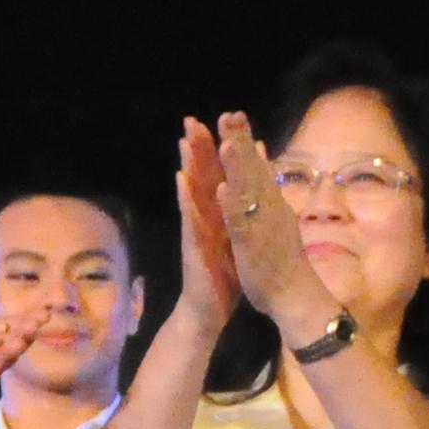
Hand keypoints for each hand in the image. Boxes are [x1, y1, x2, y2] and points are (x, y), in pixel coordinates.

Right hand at [170, 119, 244, 336]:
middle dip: (198, 148)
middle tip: (192, 120)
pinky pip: (190, 218)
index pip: (219, 177)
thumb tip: (246, 195)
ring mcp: (197, 231)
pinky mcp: (193, 246)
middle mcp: (205, 219)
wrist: (211, 309)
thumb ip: (238, 215)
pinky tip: (181, 179)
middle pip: (202, 178)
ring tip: (184, 140)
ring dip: (188, 166)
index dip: (220, 150)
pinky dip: (186, 198)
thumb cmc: (225, 275)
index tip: (224, 123)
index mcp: (219, 215)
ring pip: (192, 193)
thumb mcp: (235, 240)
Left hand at [208, 116, 334, 334]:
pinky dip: (232, 207)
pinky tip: (223, 190)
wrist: (298, 297)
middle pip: (252, 170)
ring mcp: (260, 227)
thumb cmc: (284, 262)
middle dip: (240, 141)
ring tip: (226, 141)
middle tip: (229, 114)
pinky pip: (241, 225)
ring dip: (238, 167)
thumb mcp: (278, 221)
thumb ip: (272, 194)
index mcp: (270, 204)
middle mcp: (268, 209)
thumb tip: (268, 170)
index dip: (244, 140)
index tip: (233, 114)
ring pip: (247, 193)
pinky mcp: (252, 247)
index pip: (256, 166)